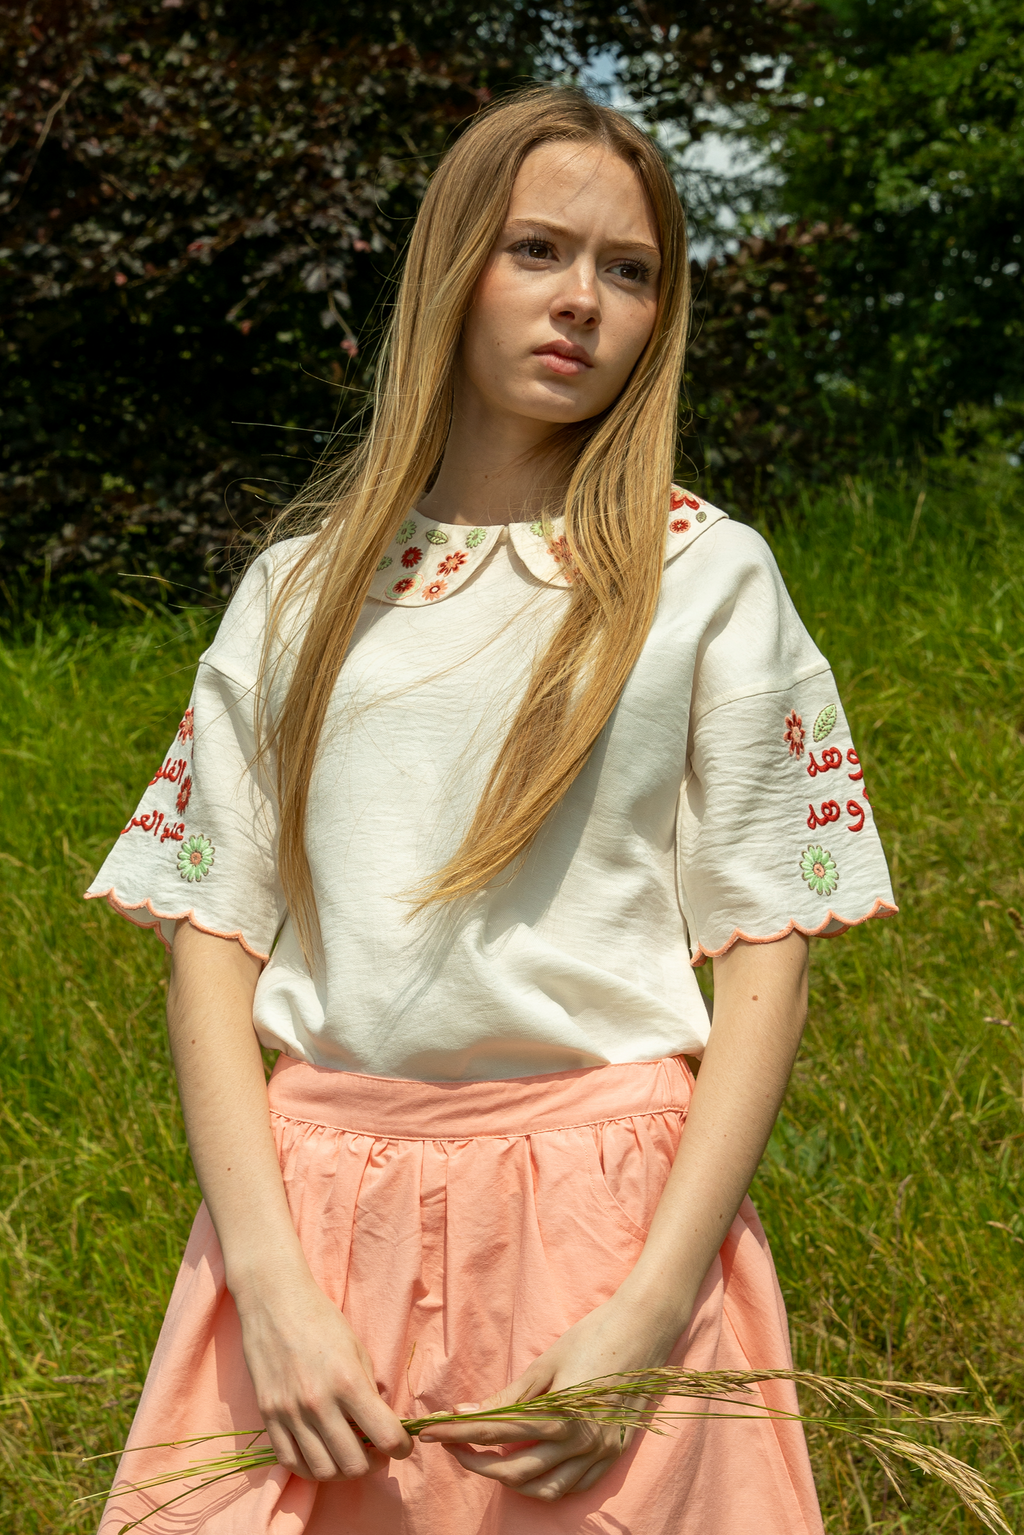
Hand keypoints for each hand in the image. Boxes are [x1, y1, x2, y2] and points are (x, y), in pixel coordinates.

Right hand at [234, 1268, 412, 1480]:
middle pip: (354, 1465)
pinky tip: (321, 1454)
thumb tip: (381, 1422)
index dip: (401, 1448)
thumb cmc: (322, 1320)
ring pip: (323, 1471)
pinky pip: (290, 1462)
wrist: (274, 1303)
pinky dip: (309, 1468)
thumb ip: (369, 1389)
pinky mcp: (268, 1416)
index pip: (385, 1436)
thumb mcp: (357, 1349)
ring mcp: (290, 1413)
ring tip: (349, 1455)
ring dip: (342, 1471)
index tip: (402, 1445)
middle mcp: (319, 1403)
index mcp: (348, 1382)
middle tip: (377, 1452)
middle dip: (373, 1464)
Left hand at [418, 1287, 686, 1500]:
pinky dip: (545, 1487)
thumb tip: (467, 1412)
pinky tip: (528, 1472)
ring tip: (484, 1459)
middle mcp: (581, 1443)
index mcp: (561, 1416)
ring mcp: (600, 1453)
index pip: (497, 1434)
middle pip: (514, 1470)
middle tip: (452, 1444)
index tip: (431, 1431)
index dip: (459, 1434)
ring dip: (508, 1480)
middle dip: (475, 1461)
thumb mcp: (546, 1363)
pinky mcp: (613, 1455)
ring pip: (543, 1488)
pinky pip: (573, 1488)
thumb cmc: (593, 1336)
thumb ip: (508, 1397)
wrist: (645, 1328)